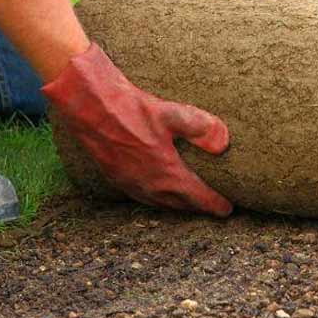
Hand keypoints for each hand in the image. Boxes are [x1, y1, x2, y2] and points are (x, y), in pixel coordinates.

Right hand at [42, 44, 232, 217]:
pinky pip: (142, 197)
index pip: (197, 197)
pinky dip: (156, 199)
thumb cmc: (131, 109)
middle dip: (197, 207)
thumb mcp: (172, 113)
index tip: (228, 209)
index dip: (215, 204)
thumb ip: (201, 128)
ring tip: (189, 203)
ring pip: (159, 203)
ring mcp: (130, 184)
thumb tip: (224, 143)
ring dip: (176, 205)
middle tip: (212, 207)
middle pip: (180, 204)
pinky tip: (158, 191)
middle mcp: (149, 186)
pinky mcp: (115, 178)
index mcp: (166, 174)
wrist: (90, 108)